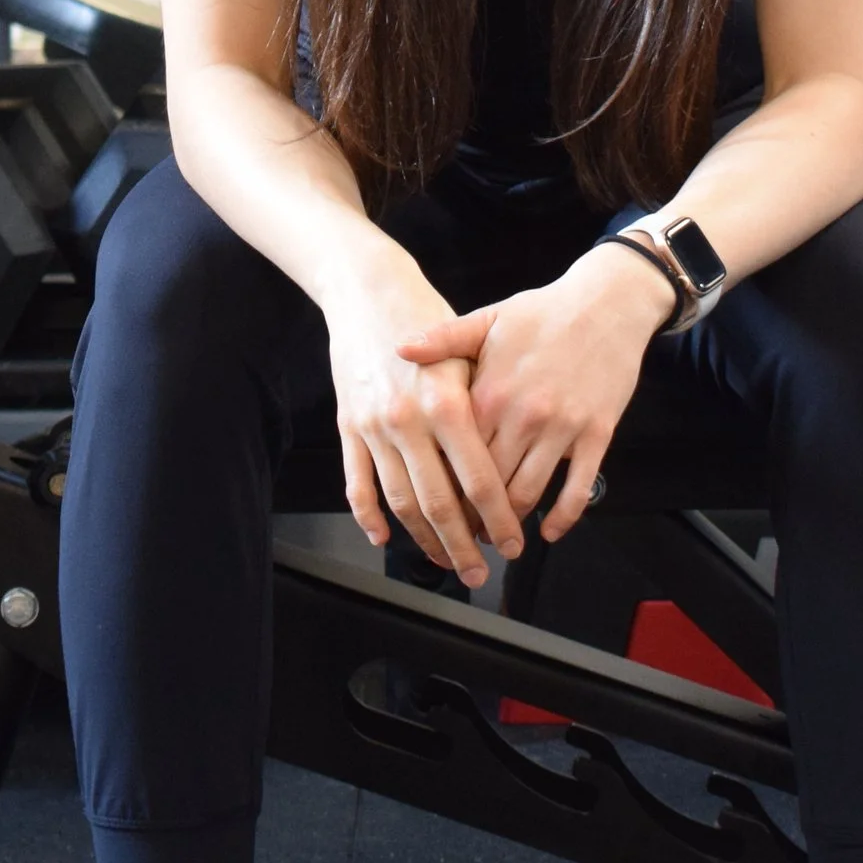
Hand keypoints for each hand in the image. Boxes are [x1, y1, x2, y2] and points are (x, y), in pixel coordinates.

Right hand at [323, 254, 523, 587]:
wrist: (367, 289)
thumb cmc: (426, 315)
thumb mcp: (468, 351)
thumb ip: (485, 404)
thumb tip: (512, 460)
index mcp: (447, 403)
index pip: (479, 480)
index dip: (497, 519)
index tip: (513, 544)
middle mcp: (409, 421)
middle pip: (440, 502)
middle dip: (464, 544)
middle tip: (481, 572)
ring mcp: (374, 427)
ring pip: (400, 501)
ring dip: (423, 539)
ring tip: (443, 560)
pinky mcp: (349, 426)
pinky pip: (358, 482)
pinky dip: (368, 515)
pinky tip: (383, 537)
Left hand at [397, 243, 670, 542]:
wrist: (609, 302)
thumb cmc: (545, 312)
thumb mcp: (489, 318)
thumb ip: (444, 339)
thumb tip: (400, 348)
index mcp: (490, 391)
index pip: (454, 455)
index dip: (442, 487)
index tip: (433, 506)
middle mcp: (523, 415)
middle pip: (488, 484)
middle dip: (472, 516)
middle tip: (462, 535)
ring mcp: (562, 428)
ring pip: (528, 492)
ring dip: (510, 523)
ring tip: (498, 537)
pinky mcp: (596, 434)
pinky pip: (578, 488)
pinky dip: (562, 517)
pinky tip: (550, 531)